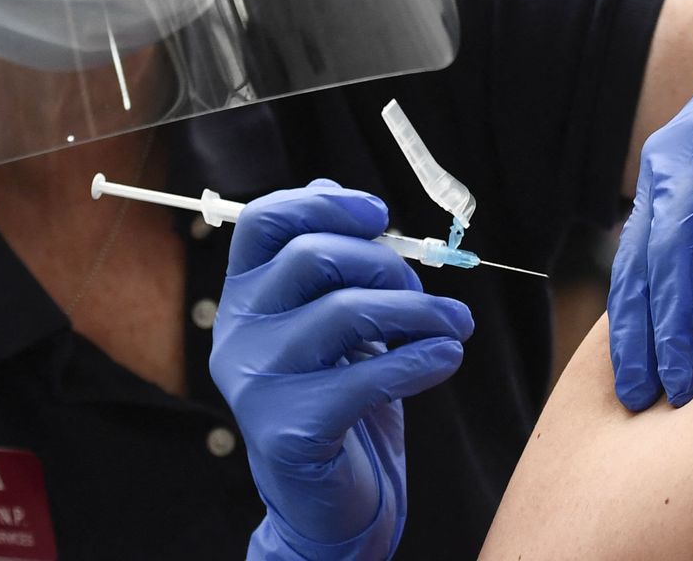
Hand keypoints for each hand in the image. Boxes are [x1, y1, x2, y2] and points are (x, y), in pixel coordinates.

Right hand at [211, 180, 474, 560]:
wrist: (329, 498)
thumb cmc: (336, 396)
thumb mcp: (329, 321)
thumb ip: (328, 263)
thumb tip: (336, 193)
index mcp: (243, 295)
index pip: (264, 222)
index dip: (324, 205)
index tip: (380, 215)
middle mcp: (237, 332)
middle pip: (311, 258)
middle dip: (387, 265)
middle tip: (426, 292)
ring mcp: (257, 383)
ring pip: (345, 313)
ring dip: (418, 311)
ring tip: (455, 324)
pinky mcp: (289, 431)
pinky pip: (367, 378)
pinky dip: (421, 360)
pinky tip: (446, 358)